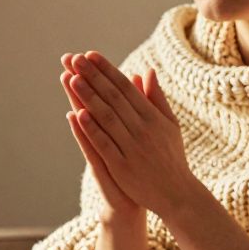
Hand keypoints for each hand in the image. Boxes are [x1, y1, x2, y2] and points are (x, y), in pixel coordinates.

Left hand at [64, 51, 197, 217]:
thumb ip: (156, 98)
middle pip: (113, 97)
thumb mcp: (169, 125)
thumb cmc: (171, 157)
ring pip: (106, 117)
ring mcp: (132, 147)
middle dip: (93, 77)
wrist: (177, 194)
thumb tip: (147, 71)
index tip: (90, 55)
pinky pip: (104, 144)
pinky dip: (91, 129)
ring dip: (89, 97)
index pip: (125, 87)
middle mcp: (143, 129)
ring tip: (72, 78)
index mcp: (152, 117)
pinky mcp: (121, 166)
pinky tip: (77, 115)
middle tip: (75, 59)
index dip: (107, 70)